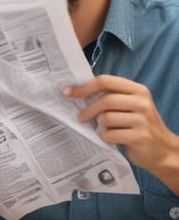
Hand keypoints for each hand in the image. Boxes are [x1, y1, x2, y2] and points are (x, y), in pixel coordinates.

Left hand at [65, 75, 178, 189]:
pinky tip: (112, 139)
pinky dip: (106, 138)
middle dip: (88, 110)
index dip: (84, 87)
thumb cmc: (137, 125)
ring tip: (106, 130)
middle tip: (80, 118)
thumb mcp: (128, 106)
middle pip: (105, 100)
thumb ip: (109, 97)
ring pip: (106, 118)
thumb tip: (75, 93)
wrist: (162, 150)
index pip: (105, 81)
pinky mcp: (140, 137)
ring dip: (100, 126)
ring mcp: (143, 120)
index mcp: (137, 90)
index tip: (68, 93)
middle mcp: (142, 102)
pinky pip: (110, 135)